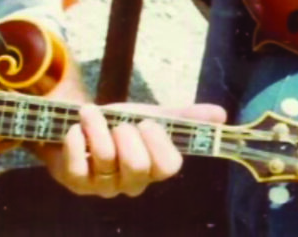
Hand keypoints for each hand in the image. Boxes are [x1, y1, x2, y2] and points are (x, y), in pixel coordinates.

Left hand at [38, 102, 225, 196]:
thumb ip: (184, 118)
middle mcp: (131, 183)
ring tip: (91, 112)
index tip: (147, 122)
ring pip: (105, 159)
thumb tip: (221, 115)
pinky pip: (77, 165)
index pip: (169, 166)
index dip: (158, 141)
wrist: (81, 125)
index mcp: (154, 168)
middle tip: (120, 123)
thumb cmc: (121, 125)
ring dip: (97, 126)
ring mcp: (103, 186)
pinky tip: (76, 128)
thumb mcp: (152, 116)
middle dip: (127, 134)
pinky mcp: (76, 183)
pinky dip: (76, 139)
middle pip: (138, 166)